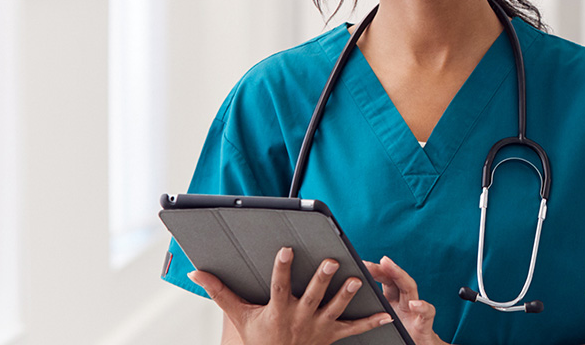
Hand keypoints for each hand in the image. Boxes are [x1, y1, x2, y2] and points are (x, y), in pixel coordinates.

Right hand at [188, 247, 392, 344]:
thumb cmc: (258, 338)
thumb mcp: (239, 316)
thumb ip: (220, 292)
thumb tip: (197, 273)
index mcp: (278, 310)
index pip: (279, 286)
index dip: (282, 268)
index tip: (286, 249)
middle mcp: (300, 318)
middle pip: (313, 296)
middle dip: (322, 279)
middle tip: (330, 262)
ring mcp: (318, 327)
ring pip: (336, 309)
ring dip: (347, 296)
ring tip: (359, 281)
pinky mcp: (332, 335)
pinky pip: (354, 329)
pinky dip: (371, 322)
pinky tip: (387, 313)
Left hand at [363, 256, 447, 344]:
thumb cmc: (400, 335)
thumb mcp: (383, 321)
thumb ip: (371, 311)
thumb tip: (348, 301)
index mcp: (394, 301)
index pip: (386, 280)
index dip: (375, 270)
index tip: (360, 262)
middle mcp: (405, 302)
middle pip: (397, 279)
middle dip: (387, 267)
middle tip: (375, 258)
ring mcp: (415, 312)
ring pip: (411, 288)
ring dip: (401, 276)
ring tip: (391, 267)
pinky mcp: (424, 325)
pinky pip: (426, 314)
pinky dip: (422, 307)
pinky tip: (414, 304)